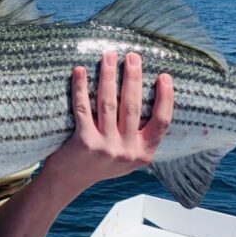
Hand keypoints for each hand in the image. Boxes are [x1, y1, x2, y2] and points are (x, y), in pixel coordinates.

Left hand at [45, 51, 173, 193]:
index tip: (164, 76)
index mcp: (143, 153)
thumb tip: (153, 94)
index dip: (166, 98)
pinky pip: (83, 108)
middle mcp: (127, 152)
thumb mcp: (128, 155)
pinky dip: (80, 87)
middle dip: (133, 78)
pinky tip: (79, 71)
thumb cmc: (100, 160)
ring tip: (108, 56)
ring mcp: (106, 148)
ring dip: (108, 76)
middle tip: (132, 56)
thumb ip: (140, 134)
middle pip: (133, 107)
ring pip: (108, 103)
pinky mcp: (84, 142)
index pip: (162, 122)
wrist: (69, 180)